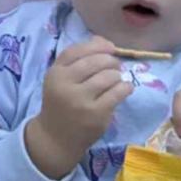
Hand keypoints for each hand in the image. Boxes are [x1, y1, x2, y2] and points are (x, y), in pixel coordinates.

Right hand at [24, 37, 129, 178]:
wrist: (56, 138)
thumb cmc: (61, 103)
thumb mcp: (61, 78)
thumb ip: (78, 59)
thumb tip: (105, 42)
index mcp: (55, 73)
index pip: (78, 51)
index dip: (97, 46)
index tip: (110, 48)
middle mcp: (66, 84)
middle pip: (95, 62)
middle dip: (110, 61)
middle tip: (114, 67)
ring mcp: (81, 100)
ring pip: (109, 76)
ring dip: (117, 76)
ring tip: (116, 80)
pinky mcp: (97, 114)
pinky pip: (118, 93)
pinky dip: (125, 88)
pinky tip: (125, 89)